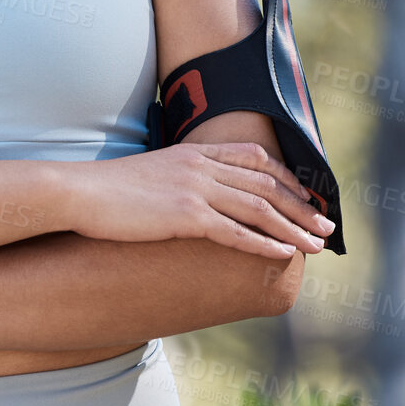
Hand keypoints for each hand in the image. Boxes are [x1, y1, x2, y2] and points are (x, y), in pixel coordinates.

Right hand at [69, 141, 332, 258]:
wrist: (78, 192)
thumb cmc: (107, 189)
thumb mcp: (150, 173)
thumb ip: (179, 176)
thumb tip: (194, 196)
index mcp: (194, 151)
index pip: (255, 158)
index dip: (287, 177)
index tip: (308, 196)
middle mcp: (200, 166)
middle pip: (266, 183)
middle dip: (301, 206)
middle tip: (326, 226)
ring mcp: (194, 189)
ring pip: (258, 208)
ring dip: (293, 228)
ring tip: (316, 245)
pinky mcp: (184, 215)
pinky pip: (234, 231)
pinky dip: (263, 243)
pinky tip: (283, 254)